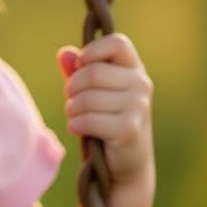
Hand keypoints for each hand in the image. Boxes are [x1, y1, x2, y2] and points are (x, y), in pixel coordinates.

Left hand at [56, 33, 154, 187]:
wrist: (125, 163)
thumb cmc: (105, 120)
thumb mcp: (92, 91)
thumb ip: (77, 70)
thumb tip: (64, 53)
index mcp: (134, 69)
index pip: (117, 43)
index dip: (92, 51)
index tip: (80, 65)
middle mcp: (141, 84)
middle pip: (93, 72)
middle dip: (72, 87)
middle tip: (72, 100)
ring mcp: (138, 106)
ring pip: (87, 97)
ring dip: (71, 109)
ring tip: (75, 116)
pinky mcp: (129, 129)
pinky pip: (88, 119)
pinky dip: (76, 124)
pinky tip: (78, 129)